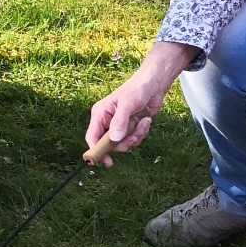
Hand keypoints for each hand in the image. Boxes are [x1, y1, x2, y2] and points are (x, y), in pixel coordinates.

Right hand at [85, 42, 195, 163]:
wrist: (153, 85)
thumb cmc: (137, 89)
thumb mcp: (128, 104)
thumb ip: (120, 122)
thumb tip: (114, 140)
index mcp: (100, 114)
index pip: (92, 137)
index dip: (97, 151)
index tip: (106, 161)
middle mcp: (107, 122)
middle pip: (109, 144)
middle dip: (124, 143)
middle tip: (134, 137)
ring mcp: (119, 126)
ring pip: (123, 143)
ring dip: (135, 137)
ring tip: (143, 123)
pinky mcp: (130, 128)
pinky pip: (133, 140)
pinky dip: (141, 133)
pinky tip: (146, 121)